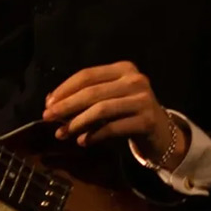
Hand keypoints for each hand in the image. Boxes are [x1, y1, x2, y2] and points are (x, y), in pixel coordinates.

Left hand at [41, 61, 187, 168]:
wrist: (162, 132)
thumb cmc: (128, 111)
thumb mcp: (109, 98)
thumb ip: (84, 96)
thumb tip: (51, 102)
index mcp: (123, 68)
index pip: (87, 75)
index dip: (65, 88)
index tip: (48, 103)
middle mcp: (135, 80)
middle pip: (92, 92)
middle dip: (66, 105)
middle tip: (47, 117)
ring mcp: (143, 100)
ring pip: (101, 110)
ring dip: (77, 123)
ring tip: (62, 134)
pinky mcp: (147, 121)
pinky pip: (113, 128)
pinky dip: (94, 135)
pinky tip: (82, 141)